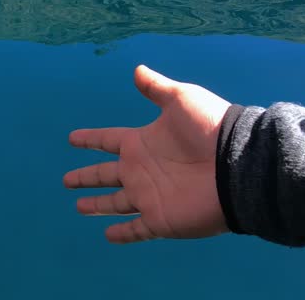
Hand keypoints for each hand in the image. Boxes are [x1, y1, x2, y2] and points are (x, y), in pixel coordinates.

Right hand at [63, 65, 231, 243]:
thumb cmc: (209, 129)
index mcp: (141, 143)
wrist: (238, 166)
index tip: (72, 138)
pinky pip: (136, 229)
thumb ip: (156, 88)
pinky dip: (123, 233)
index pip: (108, 140)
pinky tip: (108, 236)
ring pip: (115, 203)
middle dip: (86, 177)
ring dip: (98, 205)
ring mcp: (149, 196)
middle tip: (66, 180)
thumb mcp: (181, 100)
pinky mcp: (160, 220)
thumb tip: (137, 69)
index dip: (90, 139)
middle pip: (105, 174)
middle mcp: (141, 170)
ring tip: (79, 207)